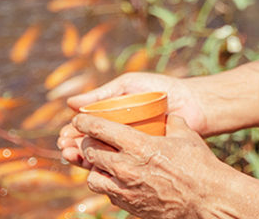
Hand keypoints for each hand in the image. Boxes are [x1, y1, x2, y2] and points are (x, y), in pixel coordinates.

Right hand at [59, 72, 212, 167]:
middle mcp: (121, 133)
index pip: (88, 127)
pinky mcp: (146, 160)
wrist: (195, 103)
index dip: (73, 133)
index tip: (63, 137)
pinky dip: (109, 171)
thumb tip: (70, 103)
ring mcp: (133, 148)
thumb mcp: (130, 86)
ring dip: (86, 160)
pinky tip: (97, 170)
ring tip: (75, 158)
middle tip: (66, 150)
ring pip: (104, 158)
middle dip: (76, 148)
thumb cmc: (162, 89)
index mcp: (115, 116)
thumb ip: (103, 94)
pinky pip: (125, 168)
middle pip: (92, 145)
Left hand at [74, 114, 241, 218]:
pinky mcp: (130, 206)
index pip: (97, 128)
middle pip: (90, 152)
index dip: (84, 121)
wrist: (209, 201)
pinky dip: (109, 186)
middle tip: (94, 140)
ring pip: (92, 178)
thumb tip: (167, 116)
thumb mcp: (186, 135)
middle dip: (89, 144)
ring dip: (95, 168)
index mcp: (137, 145)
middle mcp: (125, 168)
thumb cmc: (200, 166)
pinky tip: (120, 181)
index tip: (79, 119)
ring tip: (105, 164)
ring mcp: (125, 190)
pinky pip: (108, 195)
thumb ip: (171, 122)